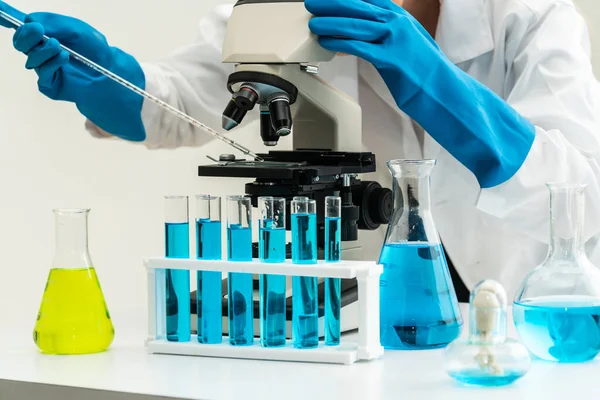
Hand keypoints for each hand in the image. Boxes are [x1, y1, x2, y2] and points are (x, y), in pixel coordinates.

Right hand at [0, 2, 145, 141]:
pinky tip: (63, 58)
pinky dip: (51, 64)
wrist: (110, 71)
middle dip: (26, 35)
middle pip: (20, 42)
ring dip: (43, 50)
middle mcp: (40, 51)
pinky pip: (43, 75)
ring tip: (59, 47)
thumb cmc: (94, 49)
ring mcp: (44, 69)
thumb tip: (30, 20)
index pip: (21, 27)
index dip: (11, 20)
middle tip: (38, 31)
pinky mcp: (50, 85)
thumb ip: (54, 23)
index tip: (5, 13)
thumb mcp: (76, 29)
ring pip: (31, 58)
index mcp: (44, 35)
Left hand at [306, 0, 534, 187]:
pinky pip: (359, 47)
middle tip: (312, 3)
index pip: (370, 0)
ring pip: (356, 25)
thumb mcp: (407, 44)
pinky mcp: (392, 59)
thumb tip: (365, 35)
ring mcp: (396, 39)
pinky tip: (326, 42)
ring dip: (331, 22)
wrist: (446, 92)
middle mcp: (400, 23)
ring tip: (313, 23)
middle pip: (359, 7)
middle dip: (332, 4)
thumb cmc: (425, 73)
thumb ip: (387, 35)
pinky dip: (340, 42)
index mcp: (403, 17)